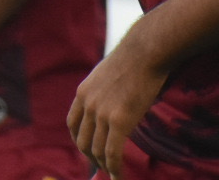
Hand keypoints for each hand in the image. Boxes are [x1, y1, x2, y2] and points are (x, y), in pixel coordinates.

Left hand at [67, 29, 166, 178]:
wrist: (145, 51)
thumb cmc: (133, 59)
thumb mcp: (106, 73)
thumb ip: (102, 91)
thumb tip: (110, 104)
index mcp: (83, 92)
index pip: (72, 124)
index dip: (79, 140)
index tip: (88, 149)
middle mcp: (88, 104)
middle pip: (82, 141)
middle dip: (91, 157)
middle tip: (102, 166)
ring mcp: (102, 113)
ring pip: (97, 150)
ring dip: (104, 165)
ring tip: (113, 173)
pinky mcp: (119, 121)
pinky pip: (113, 152)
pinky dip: (114, 168)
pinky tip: (119, 176)